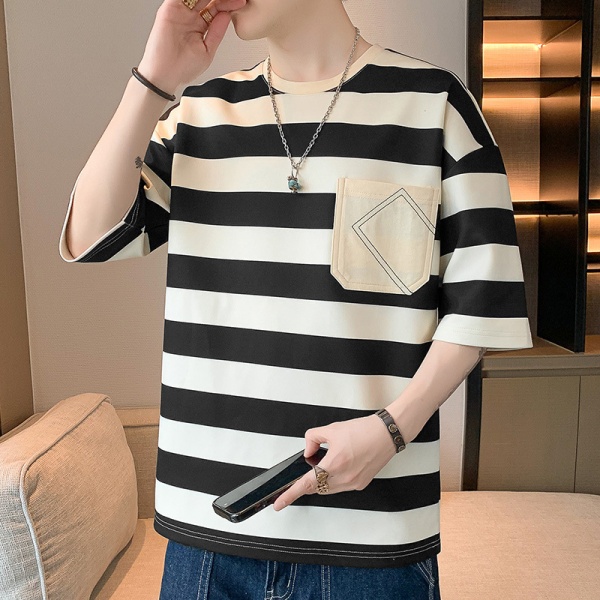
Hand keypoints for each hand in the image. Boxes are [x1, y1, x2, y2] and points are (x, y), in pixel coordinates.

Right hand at [137, 0, 246, 93]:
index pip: (216, 9)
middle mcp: (190, 17)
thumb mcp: (207, 50)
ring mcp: (180, 12)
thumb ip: (217, 32)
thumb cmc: (182, 69)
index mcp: (200, 26)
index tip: (241, 2)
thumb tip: (227, 15)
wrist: (164, 75)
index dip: (229, 4)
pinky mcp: (169, 9)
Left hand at [273, 414, 396, 510]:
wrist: (387, 434)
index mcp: (335, 463)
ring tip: (326, 464)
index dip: (291, 494)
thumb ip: (313, 439)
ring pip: (328, 489)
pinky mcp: (360, 484)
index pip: (307, 483)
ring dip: (321, 481)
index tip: (279, 503)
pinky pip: (340, 487)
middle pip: (316, 487)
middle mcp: (345, 477)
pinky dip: (334, 480)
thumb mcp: (332, 429)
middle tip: (304, 475)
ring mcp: (353, 483)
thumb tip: (308, 451)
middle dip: (308, 482)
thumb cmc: (364, 430)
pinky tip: (339, 466)